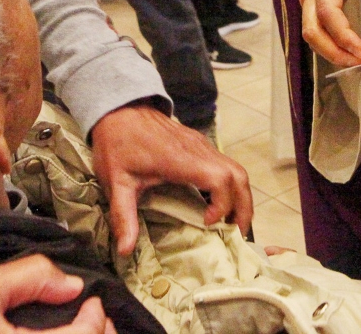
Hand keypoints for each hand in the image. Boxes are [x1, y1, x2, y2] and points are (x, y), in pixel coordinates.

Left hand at [91, 103, 252, 255]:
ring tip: (232, 223)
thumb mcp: (116, 182)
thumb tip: (125, 251)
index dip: (223, 204)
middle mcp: (199, 150)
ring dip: (240, 196)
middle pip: (238, 175)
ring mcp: (202, 145)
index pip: (220, 179)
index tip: (207, 222)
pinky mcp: (201, 144)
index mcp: (181, 159)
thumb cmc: (118, 144)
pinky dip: (231, 187)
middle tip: (235, 233)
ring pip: (236, 169)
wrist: (120, 109)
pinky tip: (219, 204)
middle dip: (243, 206)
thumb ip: (123, 216)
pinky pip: (226, 165)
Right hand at [301, 0, 360, 66]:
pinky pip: (315, 31)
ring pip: (310, 34)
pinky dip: (330, 45)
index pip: (328, 11)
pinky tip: (350, 51)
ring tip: (357, 61)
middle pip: (311, 30)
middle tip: (360, 63)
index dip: (343, 35)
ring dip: (331, 52)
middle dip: (334, 52)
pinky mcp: (310, 7)